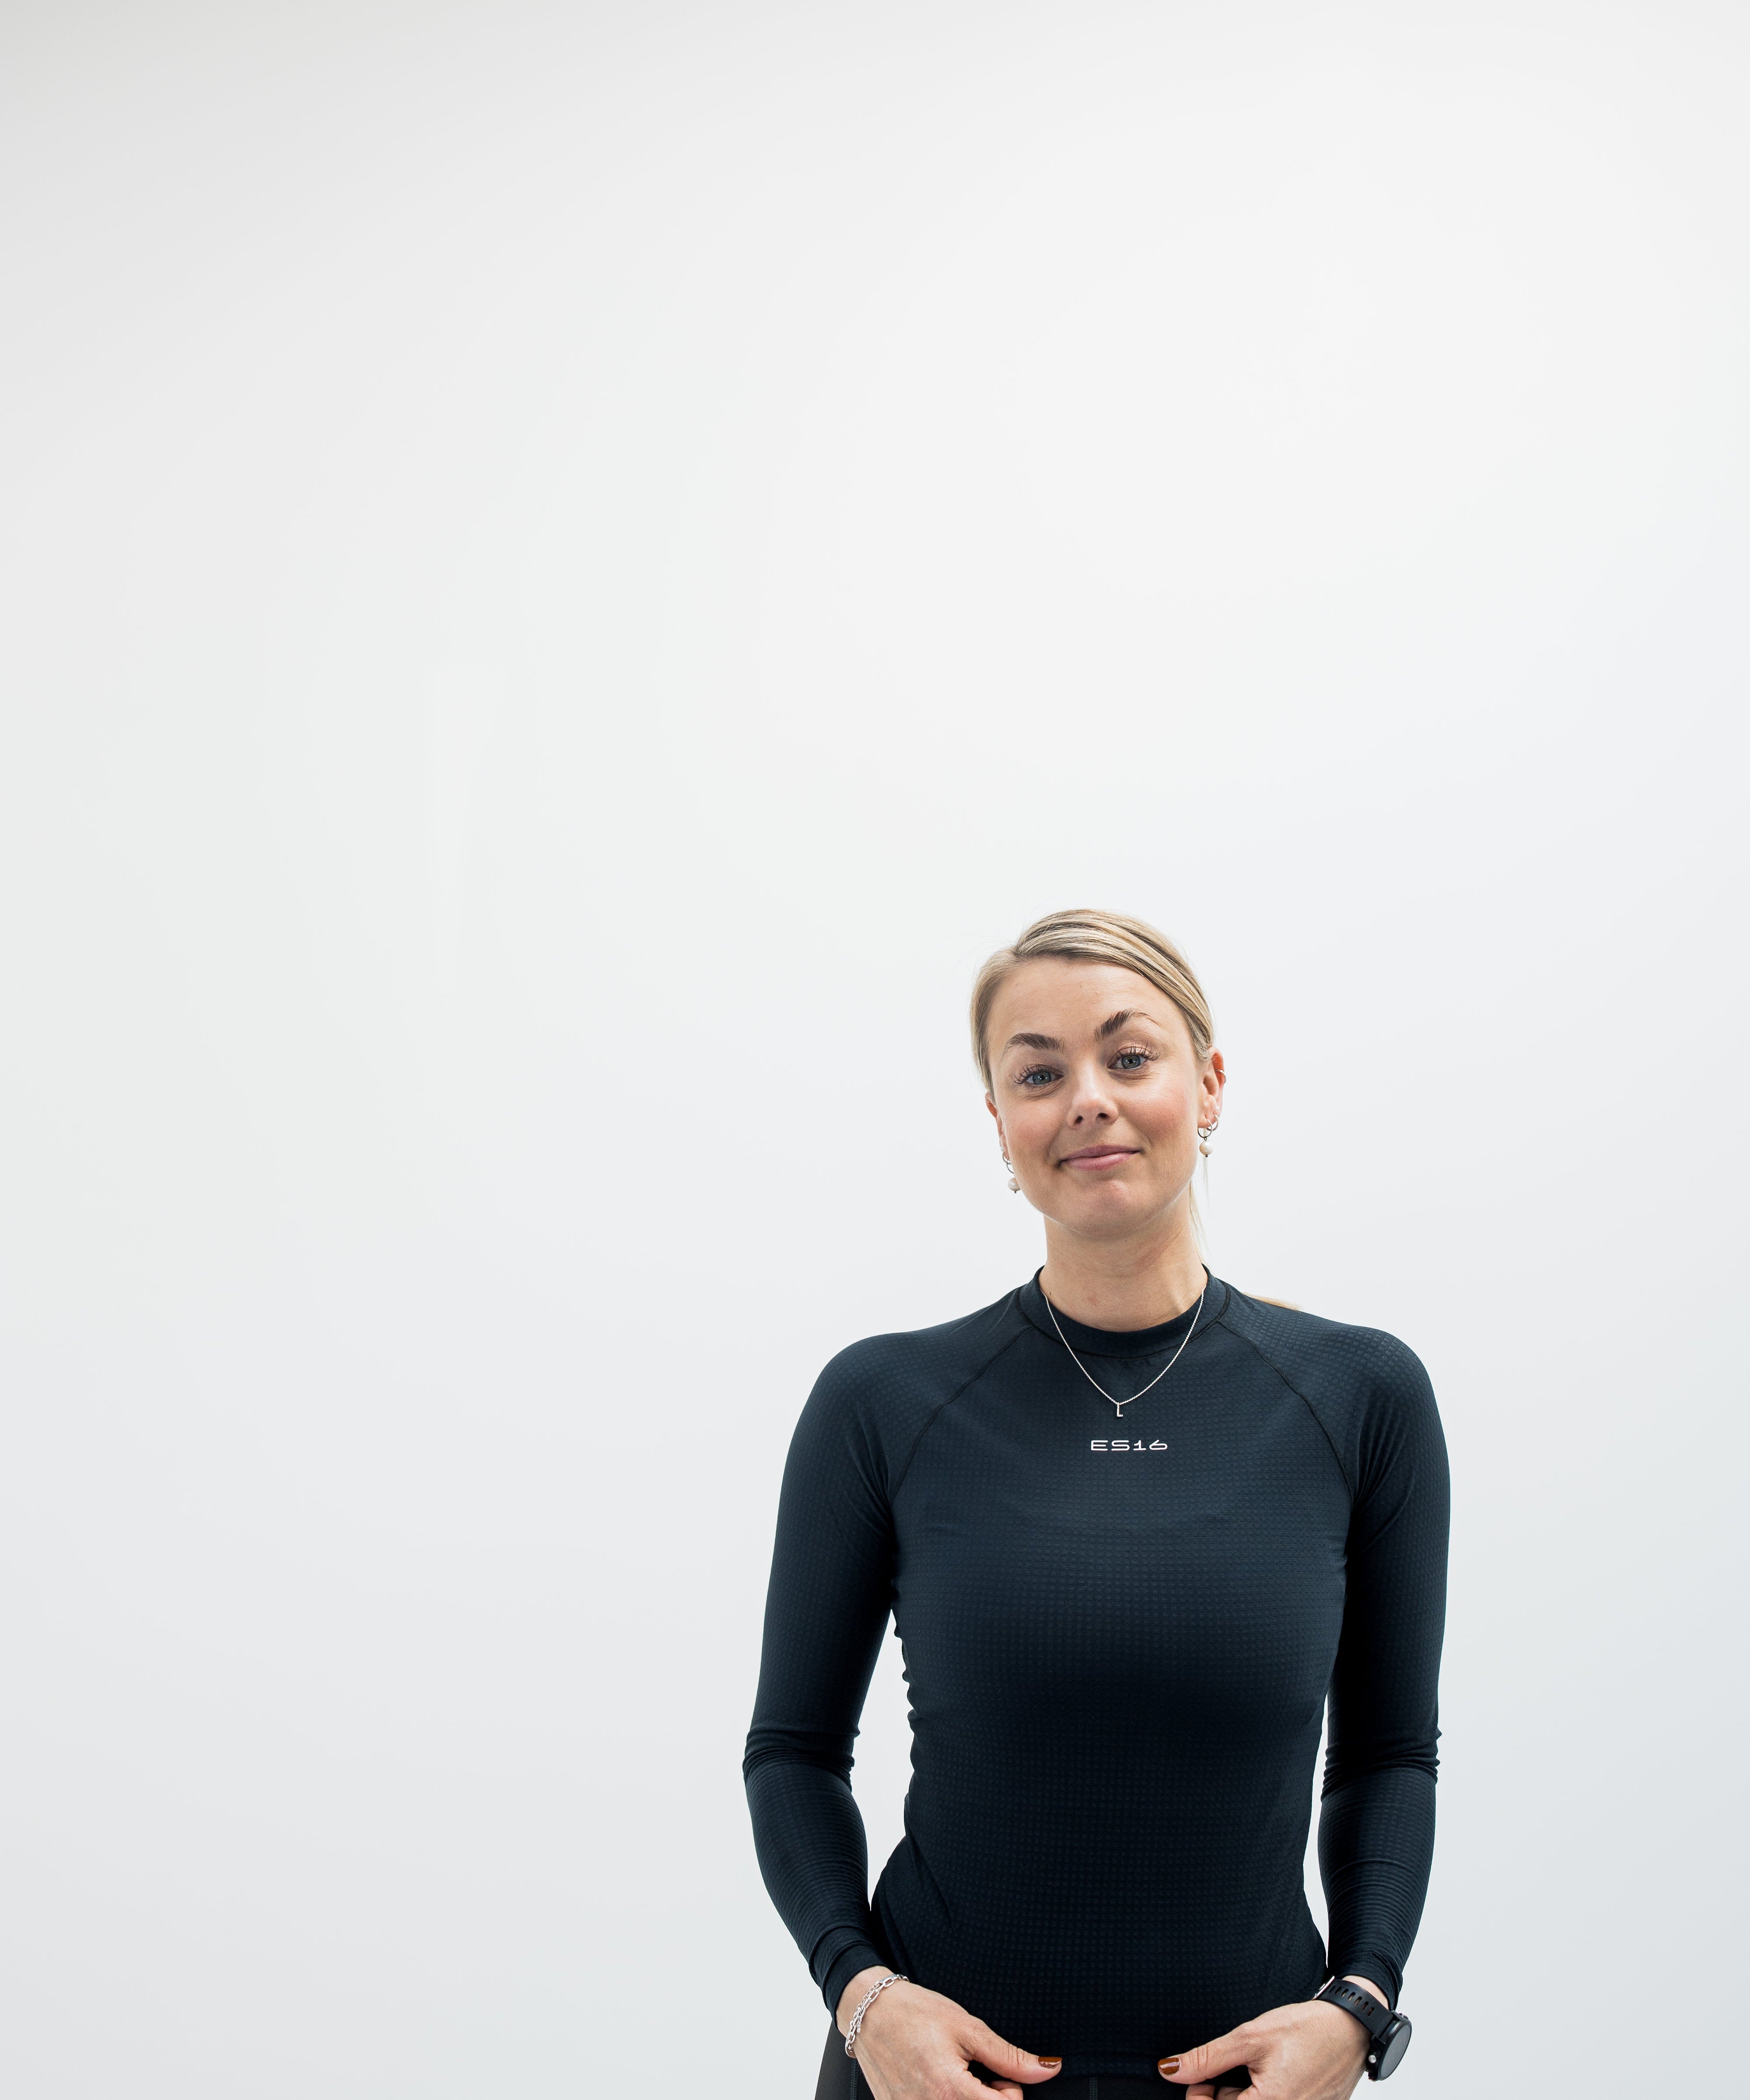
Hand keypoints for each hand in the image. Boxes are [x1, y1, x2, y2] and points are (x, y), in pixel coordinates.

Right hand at [836, 1969, 1062, 2099]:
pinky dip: (946, 2099)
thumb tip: (1047, 2069)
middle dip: (990, 2098)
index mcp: (950, 2091)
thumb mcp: (967, 2028)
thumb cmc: (915, 2013)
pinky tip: (937, 2082)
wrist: (869, 2012)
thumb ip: (1010, 2056)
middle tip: (976, 2072)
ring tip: (956, 2076)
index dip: (1010, 2090)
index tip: (997, 2071)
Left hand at [1157, 1975, 1385, 2099]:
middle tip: (1239, 2065)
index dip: (1201, 2094)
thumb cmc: (1305, 2030)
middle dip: (1226, 2093)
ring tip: (1263, 2066)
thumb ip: (1207, 2059)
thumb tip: (1170, 2070)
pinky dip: (1268, 2094)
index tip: (1205, 2075)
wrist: (1351, 2029)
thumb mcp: (1250, 2038)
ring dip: (1246, 2094)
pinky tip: (1278, 2075)